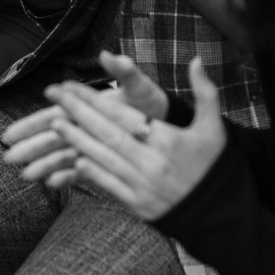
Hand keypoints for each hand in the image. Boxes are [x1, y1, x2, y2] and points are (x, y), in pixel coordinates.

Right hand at [1, 51, 169, 187]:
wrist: (170, 124)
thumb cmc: (151, 103)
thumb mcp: (139, 86)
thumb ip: (124, 71)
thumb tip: (108, 55)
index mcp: (87, 107)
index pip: (53, 116)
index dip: (31, 125)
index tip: (11, 133)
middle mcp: (85, 126)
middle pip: (52, 138)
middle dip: (30, 147)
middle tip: (8, 157)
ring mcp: (92, 144)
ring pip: (62, 155)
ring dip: (44, 164)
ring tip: (25, 176)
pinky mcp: (102, 160)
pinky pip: (81, 170)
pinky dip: (68, 176)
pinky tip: (53, 185)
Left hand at [38, 57, 225, 219]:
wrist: (222, 214)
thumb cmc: (215, 166)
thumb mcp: (214, 127)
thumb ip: (205, 92)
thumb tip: (195, 59)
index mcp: (168, 140)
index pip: (122, 114)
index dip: (94, 99)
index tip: (71, 85)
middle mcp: (153, 162)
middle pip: (107, 132)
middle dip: (76, 111)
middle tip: (52, 95)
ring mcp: (143, 184)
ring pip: (102, 157)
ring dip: (76, 140)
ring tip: (54, 123)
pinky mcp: (138, 204)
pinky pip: (108, 184)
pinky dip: (89, 170)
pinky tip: (72, 158)